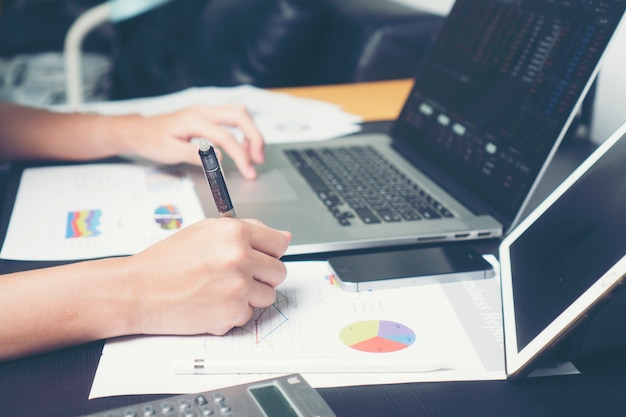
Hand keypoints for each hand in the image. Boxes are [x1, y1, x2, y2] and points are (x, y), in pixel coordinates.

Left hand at [125, 104, 263, 178]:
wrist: (139, 131)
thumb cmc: (152, 141)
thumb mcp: (169, 151)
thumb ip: (194, 154)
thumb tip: (218, 158)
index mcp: (194, 120)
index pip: (226, 136)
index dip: (241, 155)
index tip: (248, 171)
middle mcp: (203, 111)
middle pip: (240, 116)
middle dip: (255, 137)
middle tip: (259, 160)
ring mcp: (206, 111)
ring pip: (240, 113)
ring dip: (251, 133)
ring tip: (254, 154)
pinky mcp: (208, 115)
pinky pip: (233, 118)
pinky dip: (244, 131)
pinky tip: (243, 146)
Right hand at [126, 218, 290, 335]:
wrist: (139, 291)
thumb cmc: (168, 261)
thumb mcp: (206, 231)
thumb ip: (248, 230)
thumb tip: (283, 236)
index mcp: (235, 232)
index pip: (279, 243)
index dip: (270, 252)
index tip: (262, 257)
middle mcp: (240, 257)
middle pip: (279, 272)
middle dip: (263, 276)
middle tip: (237, 276)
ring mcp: (238, 287)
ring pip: (268, 296)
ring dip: (250, 296)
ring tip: (221, 289)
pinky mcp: (233, 312)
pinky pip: (249, 315)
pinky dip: (234, 313)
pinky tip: (212, 303)